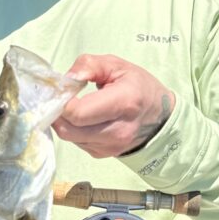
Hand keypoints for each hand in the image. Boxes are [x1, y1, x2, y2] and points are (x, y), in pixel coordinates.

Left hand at [53, 55, 174, 158]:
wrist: (160, 117)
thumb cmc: (138, 87)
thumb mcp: (118, 65)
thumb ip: (90, 65)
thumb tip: (67, 79)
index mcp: (124, 103)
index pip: (78, 113)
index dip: (62, 101)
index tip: (62, 90)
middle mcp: (118, 130)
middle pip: (68, 129)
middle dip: (58, 112)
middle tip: (60, 98)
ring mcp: (111, 146)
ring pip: (69, 137)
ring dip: (65, 122)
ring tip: (74, 106)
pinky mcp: (104, 154)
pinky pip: (77, 143)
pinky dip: (74, 130)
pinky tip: (85, 118)